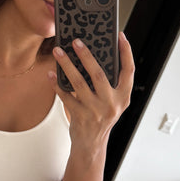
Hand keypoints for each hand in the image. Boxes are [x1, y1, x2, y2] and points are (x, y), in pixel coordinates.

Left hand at [50, 32, 134, 153]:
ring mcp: (95, 111)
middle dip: (86, 56)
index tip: (120, 36)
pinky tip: (51, 74)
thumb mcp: (112, 101)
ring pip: (79, 83)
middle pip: (99, 74)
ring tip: (59, 51)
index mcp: (123, 96)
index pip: (129, 70)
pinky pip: (66, 96)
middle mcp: (112, 103)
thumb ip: (108, 83)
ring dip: (67, 65)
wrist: (91, 144)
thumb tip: (93, 55)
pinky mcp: (80, 116)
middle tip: (76, 41)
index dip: (126, 52)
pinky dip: (57, 84)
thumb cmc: (101, 116)